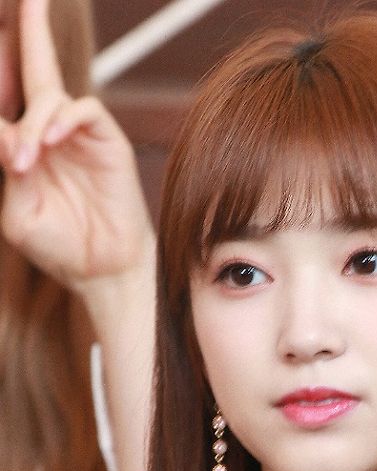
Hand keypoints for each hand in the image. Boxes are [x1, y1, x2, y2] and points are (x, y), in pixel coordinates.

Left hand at [0, 0, 153, 292]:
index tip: (3, 113)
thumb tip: (11, 136)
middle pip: (32, 68)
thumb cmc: (59, 248)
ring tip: (29, 160)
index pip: (1, 103)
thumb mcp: (19, 214)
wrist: (103, 271)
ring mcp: (75, 133)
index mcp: (20, 149)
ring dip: (33, 124)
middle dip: (28, 32)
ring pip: (48, 95)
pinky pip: (81, 109)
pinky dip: (63, 120)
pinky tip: (52, 141)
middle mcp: (46, 132)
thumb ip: (9, 173)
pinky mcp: (104, 138)